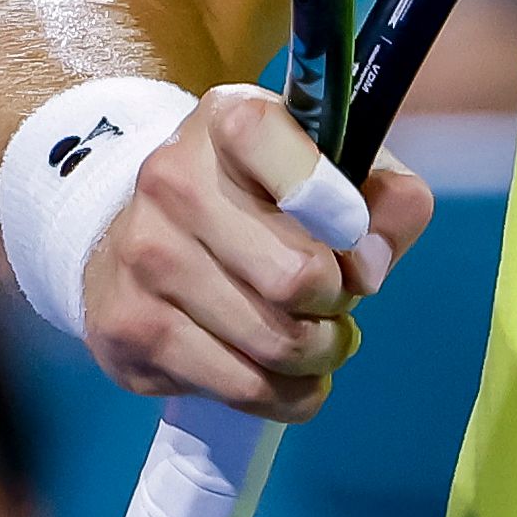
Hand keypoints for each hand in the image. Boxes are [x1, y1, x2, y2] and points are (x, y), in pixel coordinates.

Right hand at [78, 85, 430, 420]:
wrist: (140, 233)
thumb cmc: (262, 199)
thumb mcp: (334, 170)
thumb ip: (386, 198)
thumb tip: (373, 263)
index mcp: (227, 122)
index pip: (272, 140)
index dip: (335, 202)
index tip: (355, 235)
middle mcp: (172, 181)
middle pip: (295, 277)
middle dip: (338, 302)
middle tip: (336, 300)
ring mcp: (144, 257)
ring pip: (274, 342)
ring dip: (318, 354)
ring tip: (318, 339)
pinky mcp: (130, 328)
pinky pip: (242, 387)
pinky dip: (288, 394)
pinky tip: (289, 375)